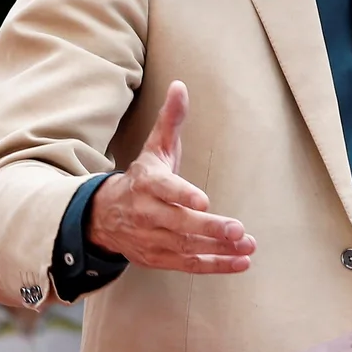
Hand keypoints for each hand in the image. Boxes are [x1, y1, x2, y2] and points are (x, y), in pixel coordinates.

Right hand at [86, 81, 254, 273]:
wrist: (104, 217)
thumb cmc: (142, 178)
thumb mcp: (154, 148)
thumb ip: (170, 120)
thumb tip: (181, 86)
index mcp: (146, 184)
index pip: (163, 190)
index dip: (182, 195)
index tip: (203, 201)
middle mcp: (146, 214)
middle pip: (178, 224)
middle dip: (208, 228)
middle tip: (238, 230)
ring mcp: (151, 239)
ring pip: (185, 246)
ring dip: (218, 249)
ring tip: (248, 246)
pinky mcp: (158, 258)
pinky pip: (188, 264)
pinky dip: (214, 266)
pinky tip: (241, 262)